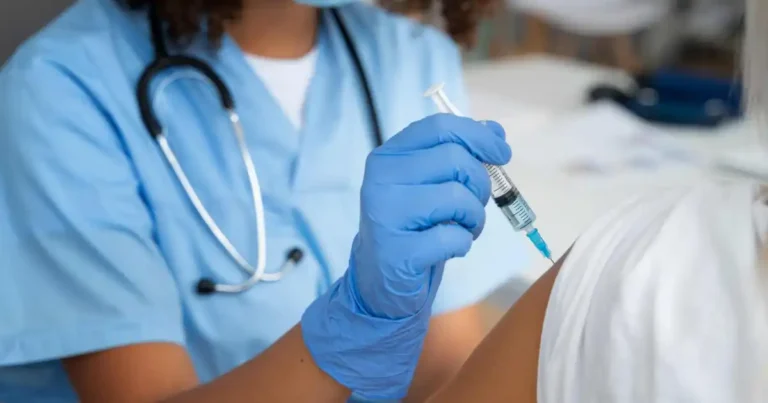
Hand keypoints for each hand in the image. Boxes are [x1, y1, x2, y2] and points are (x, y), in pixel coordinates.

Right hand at [353, 114, 509, 318]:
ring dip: (475, 217)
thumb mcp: (429, 184)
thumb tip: (496, 132)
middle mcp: (381, 179)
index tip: (501, 154)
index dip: (478, 136)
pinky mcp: (398, 251)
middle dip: (479, 183)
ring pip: (458, 197)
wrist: (379, 278)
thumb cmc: (411, 225)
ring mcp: (386, 215)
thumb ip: (458, 154)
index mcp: (388, 156)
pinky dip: (463, 243)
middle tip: (475, 205)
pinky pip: (453, 237)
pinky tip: (449, 248)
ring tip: (464, 228)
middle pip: (454, 159)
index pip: (440, 128)